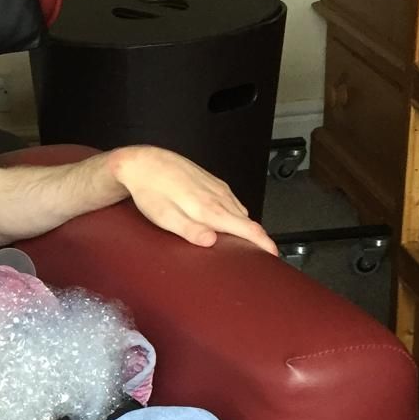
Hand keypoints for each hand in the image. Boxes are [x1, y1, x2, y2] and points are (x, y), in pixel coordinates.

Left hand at [110, 146, 277, 254]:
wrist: (144, 163)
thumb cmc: (151, 191)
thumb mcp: (164, 216)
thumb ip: (189, 230)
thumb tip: (211, 241)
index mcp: (210, 208)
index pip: (248, 228)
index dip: (264, 243)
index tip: (274, 255)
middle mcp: (219, 196)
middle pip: (248, 221)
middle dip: (257, 239)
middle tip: (259, 256)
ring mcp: (218, 188)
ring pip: (241, 211)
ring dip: (246, 227)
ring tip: (244, 244)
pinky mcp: (212, 182)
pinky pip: (232, 202)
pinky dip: (236, 215)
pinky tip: (226, 222)